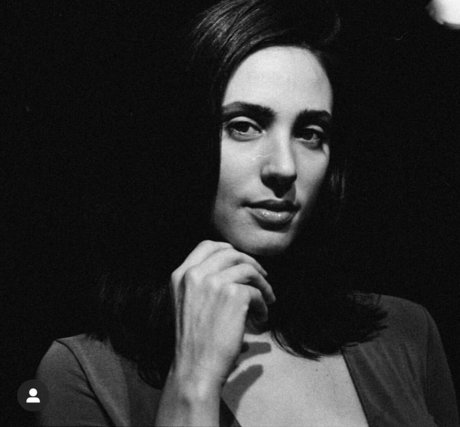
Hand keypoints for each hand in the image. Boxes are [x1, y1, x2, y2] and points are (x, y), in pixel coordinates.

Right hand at [169, 240, 275, 388]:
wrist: (195, 367)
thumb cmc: (193, 340)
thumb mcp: (184, 302)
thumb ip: (200, 282)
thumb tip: (231, 268)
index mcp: (181, 275)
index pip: (207, 245)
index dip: (228, 249)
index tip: (241, 260)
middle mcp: (195, 273)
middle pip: (232, 254)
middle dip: (251, 263)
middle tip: (262, 277)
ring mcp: (214, 282)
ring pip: (248, 270)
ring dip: (262, 284)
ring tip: (267, 299)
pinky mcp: (234, 294)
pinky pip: (256, 291)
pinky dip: (264, 304)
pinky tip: (261, 317)